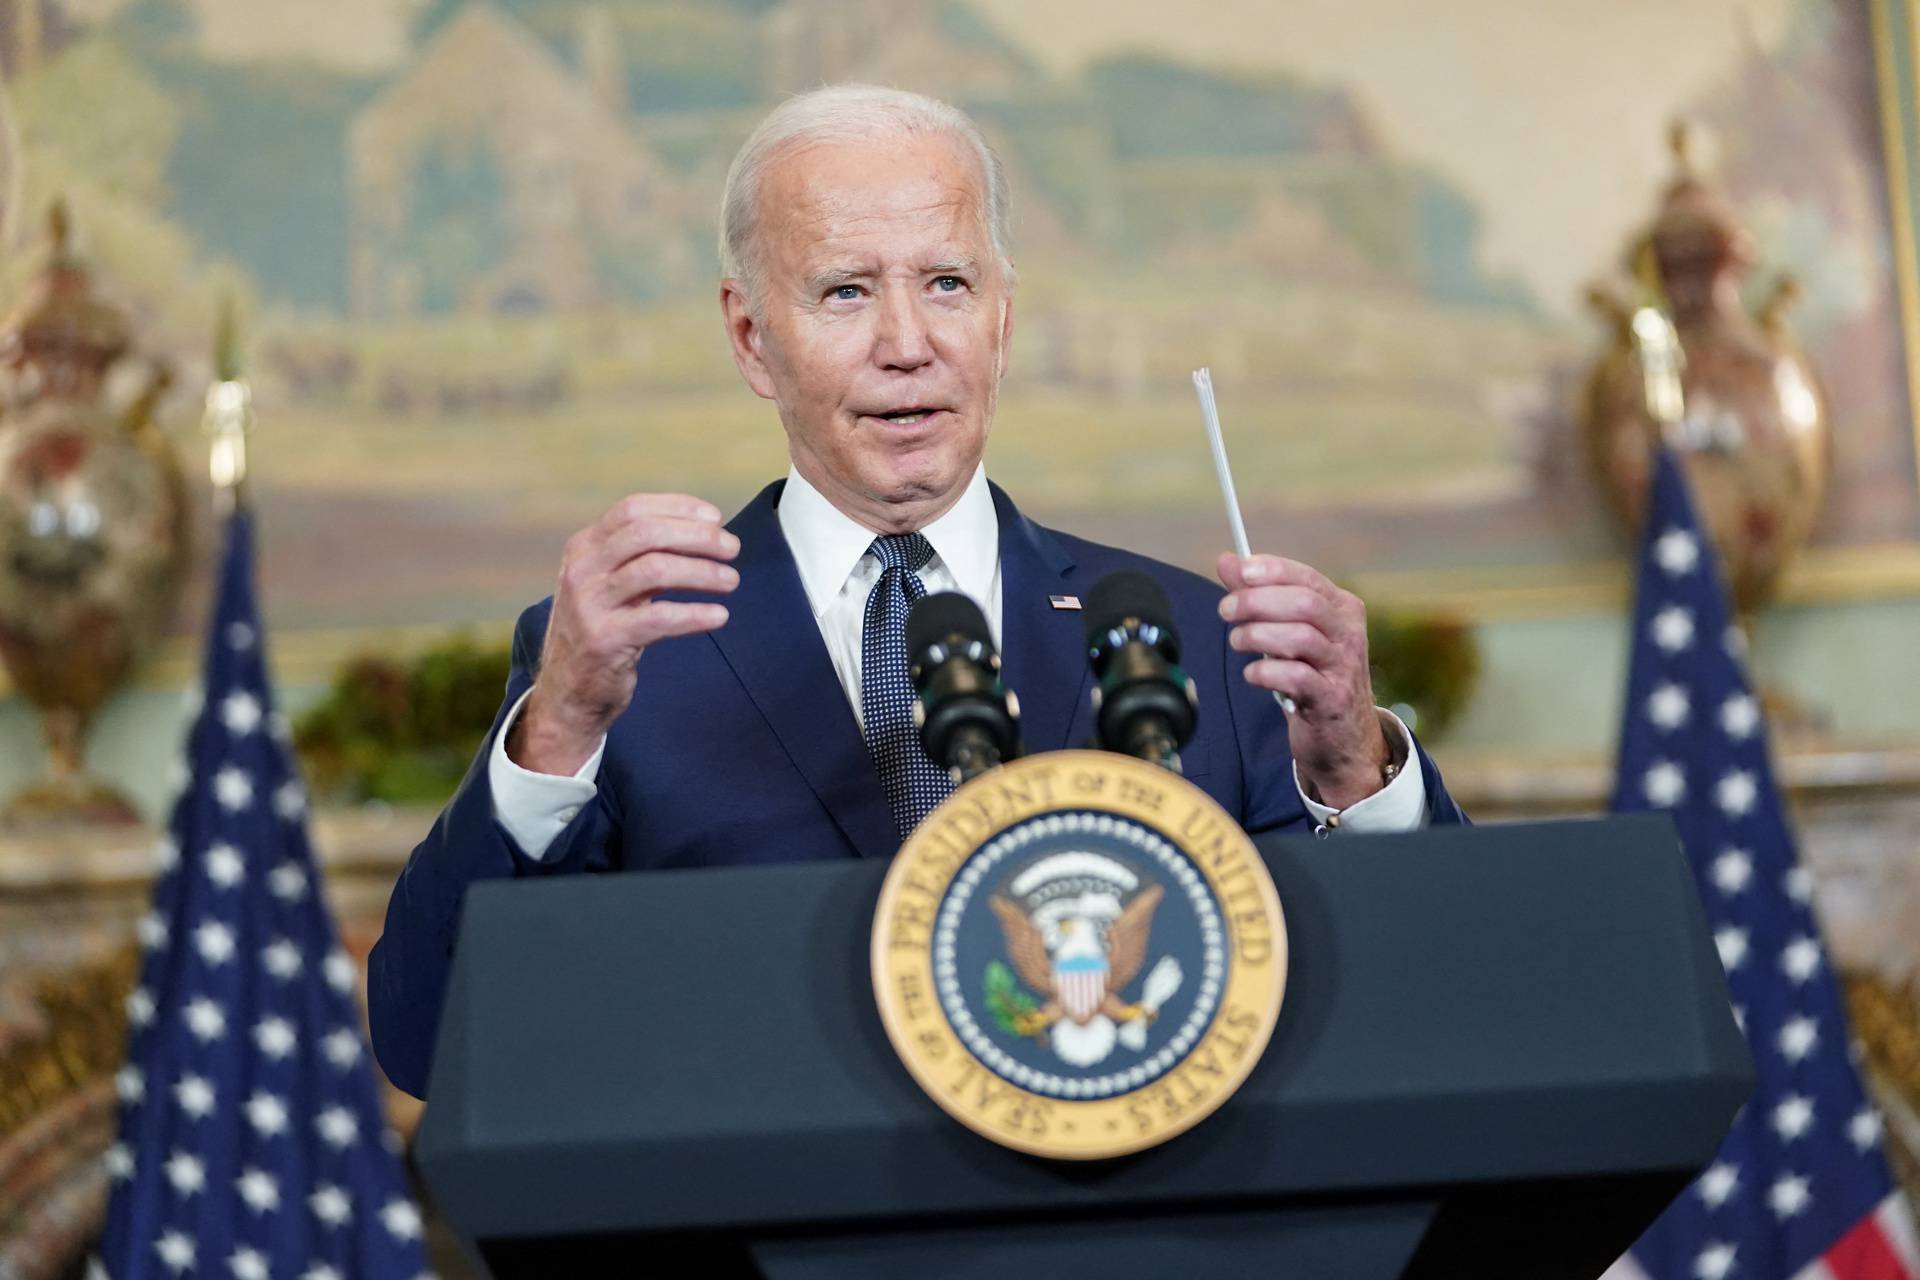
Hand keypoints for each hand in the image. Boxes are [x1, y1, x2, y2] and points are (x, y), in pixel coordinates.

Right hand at [512, 494, 738, 774]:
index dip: (678, 507)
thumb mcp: (611, 583)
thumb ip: (643, 556)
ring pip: (655, 570)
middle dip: (697, 536)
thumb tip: (705, 532)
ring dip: (702, 572)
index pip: (633, 509)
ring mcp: (589, 605)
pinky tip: (719, 616)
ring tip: (731, 581)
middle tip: (732, 548)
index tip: (716, 518)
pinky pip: (659, 618)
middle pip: (647, 533)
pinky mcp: (603, 640)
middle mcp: (582, 569)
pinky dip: (695, 614)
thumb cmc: (604, 629)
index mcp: (584, 547)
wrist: (567, 690)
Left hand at [1217, 553, 1391, 808]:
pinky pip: (1296, 677)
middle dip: (1257, 602)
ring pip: (1300, 636)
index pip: (1306, 577)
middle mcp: (1347, 632)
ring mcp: (1342, 666)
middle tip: (1226, 610)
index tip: (1239, 572)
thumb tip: (1227, 561)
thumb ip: (1259, 595)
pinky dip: (1266, 672)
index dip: (1271, 571)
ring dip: (1257, 635)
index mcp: (1341, 607)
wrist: (1343, 734)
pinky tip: (1252, 674)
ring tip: (1237, 642)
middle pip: (1303, 603)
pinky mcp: (1331, 698)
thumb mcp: (1289, 631)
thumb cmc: (1312, 675)